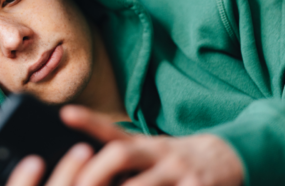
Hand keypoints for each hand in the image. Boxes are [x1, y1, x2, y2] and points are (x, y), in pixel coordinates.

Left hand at [6, 105, 243, 185]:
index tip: (65, 113)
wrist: (226, 158)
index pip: (111, 130)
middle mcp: (158, 153)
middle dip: (95, 172)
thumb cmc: (173, 160)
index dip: (88, 121)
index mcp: (143, 144)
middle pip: (121, 153)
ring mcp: (178, 171)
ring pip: (142, 184)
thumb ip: (122, 155)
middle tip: (78, 185)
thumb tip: (83, 167)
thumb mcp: (148, 150)